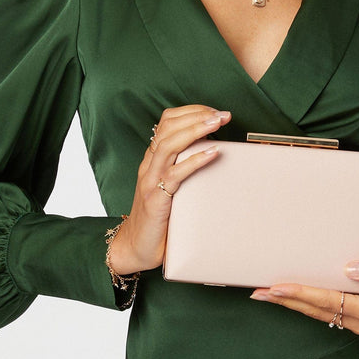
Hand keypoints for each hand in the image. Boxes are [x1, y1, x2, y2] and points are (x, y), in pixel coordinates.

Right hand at [108, 104, 229, 274]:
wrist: (136, 247)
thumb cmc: (159, 216)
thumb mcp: (170, 186)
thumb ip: (183, 168)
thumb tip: (214, 151)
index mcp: (152, 158)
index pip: (167, 122)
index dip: (190, 112)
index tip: (213, 111)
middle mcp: (149, 164)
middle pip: (168, 127)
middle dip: (196, 116)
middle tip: (222, 115)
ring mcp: (150, 180)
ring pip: (169, 144)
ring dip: (196, 130)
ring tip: (217, 124)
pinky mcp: (155, 199)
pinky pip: (175, 174)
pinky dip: (195, 160)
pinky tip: (213, 152)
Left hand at [250, 259, 358, 336]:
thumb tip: (350, 267)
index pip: (327, 300)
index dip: (300, 292)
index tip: (277, 285)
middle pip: (316, 310)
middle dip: (287, 300)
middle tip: (258, 291)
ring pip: (320, 312)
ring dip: (295, 302)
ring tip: (270, 293)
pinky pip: (330, 311)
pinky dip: (310, 303)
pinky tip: (299, 296)